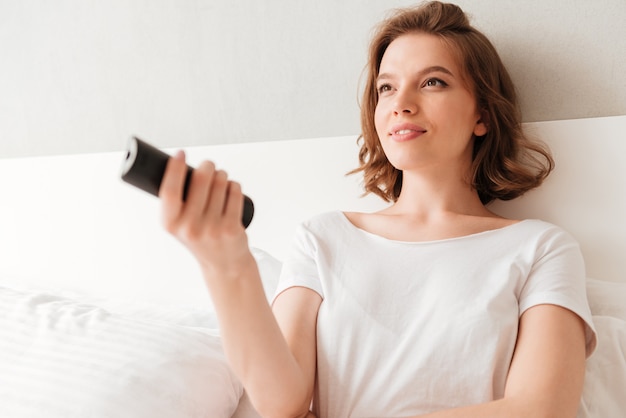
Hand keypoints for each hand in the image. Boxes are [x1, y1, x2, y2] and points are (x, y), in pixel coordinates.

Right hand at [159, 150, 253, 279]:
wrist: (224, 263)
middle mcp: (190, 228)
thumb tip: (178, 165)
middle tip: (208, 166)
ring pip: (220, 183)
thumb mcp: (179, 224)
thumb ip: (176, 201)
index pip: (169, 190)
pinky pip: (235, 192)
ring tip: (221, 179)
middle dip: (206, 166)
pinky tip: (231, 188)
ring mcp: (212, 229)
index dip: (174, 169)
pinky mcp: (232, 228)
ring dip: (222, 175)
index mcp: (171, 224)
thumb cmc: (200, 237)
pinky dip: (234, 185)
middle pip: (199, 180)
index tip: (180, 154)